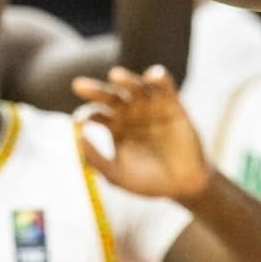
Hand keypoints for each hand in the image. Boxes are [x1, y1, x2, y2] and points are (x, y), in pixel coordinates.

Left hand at [72, 66, 211, 201]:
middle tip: (78, 86)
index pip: (96, 114)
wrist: (183, 186)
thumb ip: (97, 158)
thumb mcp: (117, 175)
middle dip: (95, 90)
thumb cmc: (148, 181)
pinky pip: (165, 87)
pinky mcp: (173, 105)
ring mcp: (151, 107)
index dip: (86, 115)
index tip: (79, 120)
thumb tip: (77, 138)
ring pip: (136, 87)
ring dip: (126, 79)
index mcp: (115, 127)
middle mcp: (131, 113)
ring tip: (115, 75)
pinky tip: (152, 76)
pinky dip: (159, 78)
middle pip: (110, 96)